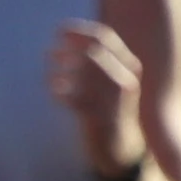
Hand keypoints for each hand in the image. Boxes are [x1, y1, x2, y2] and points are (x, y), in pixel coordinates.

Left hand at [47, 19, 145, 173]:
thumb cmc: (110, 110)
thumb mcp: (112, 82)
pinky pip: (73, 97)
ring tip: (51, 74)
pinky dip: (59, 91)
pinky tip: (55, 93)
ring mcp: (114, 100)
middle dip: (67, 48)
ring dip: (60, 69)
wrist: (122, 150)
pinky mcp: (100, 118)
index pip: (105, 37)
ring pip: (82, 71)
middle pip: (92, 51)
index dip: (79, 30)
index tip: (59, 30)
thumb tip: (69, 39)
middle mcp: (126, 81)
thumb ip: (99, 62)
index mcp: (130, 68)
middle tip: (50, 54)